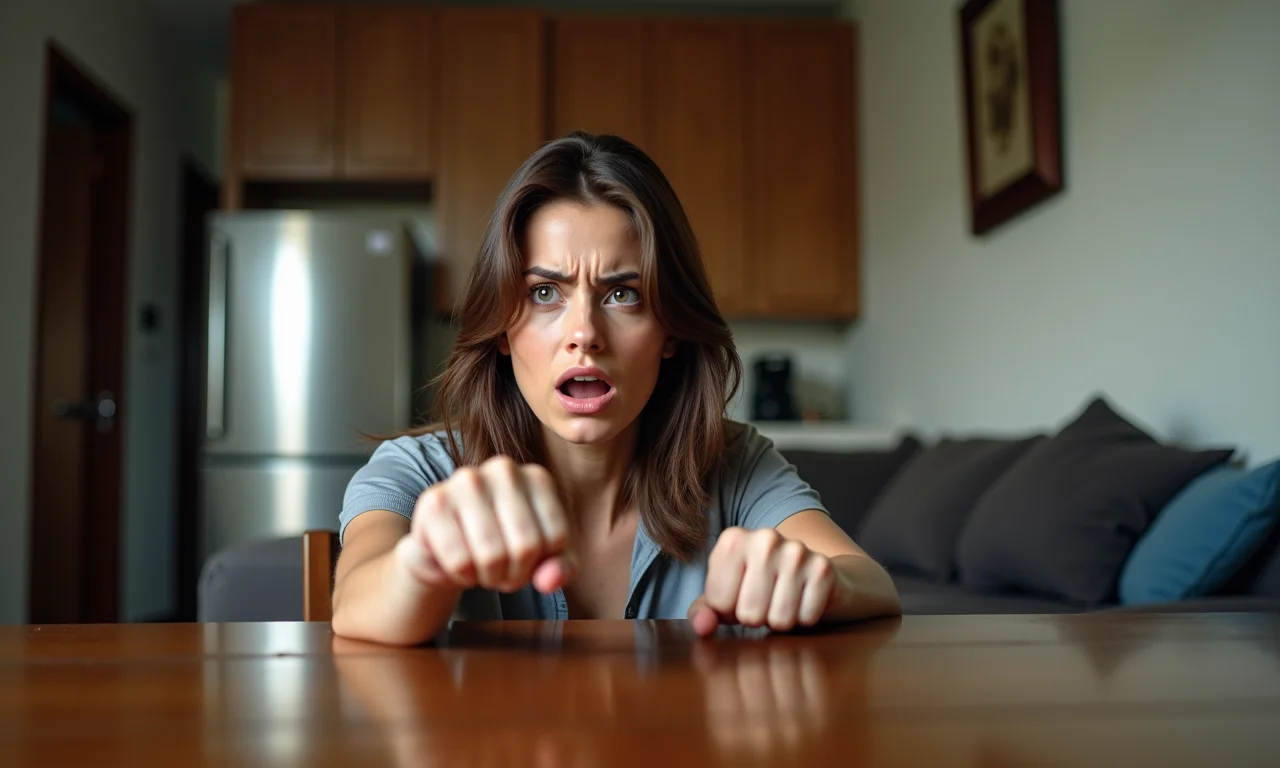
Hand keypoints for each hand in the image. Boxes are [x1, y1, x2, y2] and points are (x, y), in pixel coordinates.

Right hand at [394, 456, 576, 594]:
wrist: (447, 549)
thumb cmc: (503, 548)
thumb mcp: (543, 561)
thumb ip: (560, 570)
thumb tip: (550, 581)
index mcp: (537, 478)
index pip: (555, 538)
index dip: (541, 566)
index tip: (526, 564)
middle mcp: (504, 469)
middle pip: (525, 546)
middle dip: (514, 575)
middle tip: (501, 573)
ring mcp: (466, 480)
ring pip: (492, 555)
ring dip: (488, 578)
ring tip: (482, 569)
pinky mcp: (434, 501)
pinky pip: (459, 560)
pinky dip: (462, 576)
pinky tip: (460, 566)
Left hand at [687, 527, 836, 636]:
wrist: (813, 573)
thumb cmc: (761, 585)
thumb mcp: (726, 595)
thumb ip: (705, 610)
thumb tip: (702, 626)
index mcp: (733, 539)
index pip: (719, 601)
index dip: (730, 609)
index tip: (742, 594)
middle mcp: (764, 538)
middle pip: (748, 613)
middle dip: (756, 617)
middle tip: (766, 600)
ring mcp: (796, 551)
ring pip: (779, 619)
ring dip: (781, 620)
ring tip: (783, 600)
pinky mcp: (822, 568)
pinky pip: (806, 618)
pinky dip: (804, 619)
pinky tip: (803, 600)